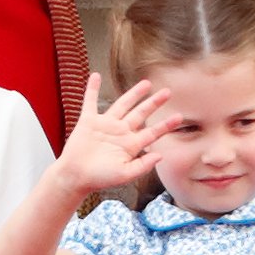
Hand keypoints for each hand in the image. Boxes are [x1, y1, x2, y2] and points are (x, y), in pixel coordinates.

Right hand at [51, 74, 178, 196]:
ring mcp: (105, 125)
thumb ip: (143, 166)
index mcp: (131, 144)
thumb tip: (160, 156)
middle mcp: (120, 132)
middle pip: (141, 113)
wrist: (75, 177)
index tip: (179, 117)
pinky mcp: (88, 122)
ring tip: (147, 83)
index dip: (166, 125)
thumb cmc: (99, 178)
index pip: (152, 132)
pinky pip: (90, 102)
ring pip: (122, 104)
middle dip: (154, 103)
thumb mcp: (124, 174)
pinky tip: (95, 76)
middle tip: (167, 92)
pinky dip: (92, 89)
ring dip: (134, 93)